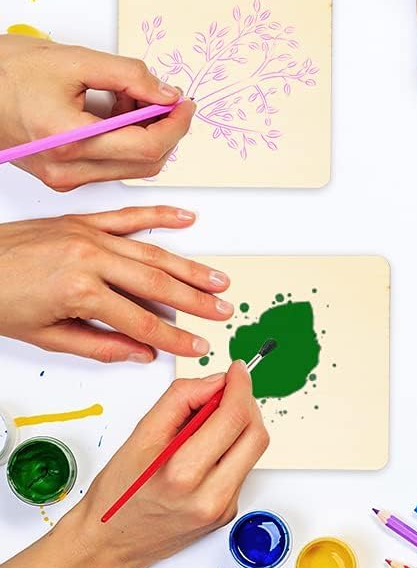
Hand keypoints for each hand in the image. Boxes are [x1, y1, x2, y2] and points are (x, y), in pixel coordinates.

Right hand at [0, 35, 193, 189]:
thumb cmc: (6, 70)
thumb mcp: (76, 60)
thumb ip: (129, 76)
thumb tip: (167, 93)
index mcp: (69, 140)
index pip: (146, 146)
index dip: (176, 125)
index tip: (185, 104)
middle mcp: (66, 169)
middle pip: (145, 164)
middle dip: (165, 131)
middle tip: (166, 98)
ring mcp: (63, 177)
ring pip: (130, 168)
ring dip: (144, 136)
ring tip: (130, 98)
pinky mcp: (60, 175)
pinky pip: (109, 166)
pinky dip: (124, 142)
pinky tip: (113, 112)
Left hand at [0, 206, 231, 362]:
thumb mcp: (44, 336)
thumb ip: (99, 345)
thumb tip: (139, 352)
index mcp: (80, 290)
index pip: (142, 321)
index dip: (174, 338)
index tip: (195, 345)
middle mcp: (89, 257)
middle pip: (158, 284)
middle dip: (196, 301)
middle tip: (222, 311)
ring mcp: (87, 234)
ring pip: (153, 251)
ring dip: (190, 267)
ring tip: (217, 280)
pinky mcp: (81, 220)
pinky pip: (128, 215)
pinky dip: (160, 216)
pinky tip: (185, 219)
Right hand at [70, 364, 267, 567]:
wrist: (110, 543)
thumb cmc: (119, 493)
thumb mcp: (140, 436)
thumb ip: (180, 400)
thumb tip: (215, 382)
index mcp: (183, 474)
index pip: (232, 418)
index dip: (240, 387)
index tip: (237, 371)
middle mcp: (209, 496)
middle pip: (255, 435)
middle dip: (246, 404)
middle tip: (228, 391)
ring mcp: (223, 508)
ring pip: (254, 452)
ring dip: (242, 426)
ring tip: (213, 420)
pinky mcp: (228, 513)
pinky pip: (243, 469)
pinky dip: (233, 449)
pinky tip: (209, 448)